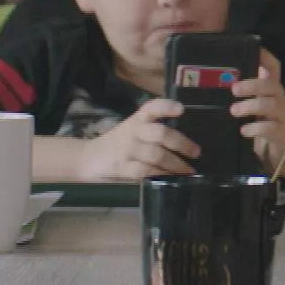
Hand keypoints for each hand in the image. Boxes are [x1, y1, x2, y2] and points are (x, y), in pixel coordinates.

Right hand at [78, 99, 194, 179]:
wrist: (88, 159)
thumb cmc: (120, 144)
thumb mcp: (134, 130)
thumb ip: (155, 131)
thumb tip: (188, 144)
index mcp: (138, 120)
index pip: (151, 107)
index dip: (166, 107)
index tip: (181, 109)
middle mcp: (134, 132)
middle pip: (160, 133)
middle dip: (181, 144)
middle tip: (196, 152)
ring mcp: (127, 150)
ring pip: (156, 155)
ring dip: (176, 164)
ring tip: (188, 171)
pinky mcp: (122, 167)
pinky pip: (145, 171)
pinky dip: (160, 174)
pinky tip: (170, 178)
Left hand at [233, 49, 284, 167]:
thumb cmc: (265, 127)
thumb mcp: (256, 109)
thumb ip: (245, 97)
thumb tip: (217, 83)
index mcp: (272, 91)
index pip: (273, 68)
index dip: (265, 56)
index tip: (254, 48)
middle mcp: (279, 100)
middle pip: (271, 85)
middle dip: (252, 84)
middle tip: (234, 89)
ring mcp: (282, 116)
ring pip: (271, 104)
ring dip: (251, 106)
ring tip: (234, 111)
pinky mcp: (282, 133)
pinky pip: (270, 128)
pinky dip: (256, 128)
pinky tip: (244, 131)